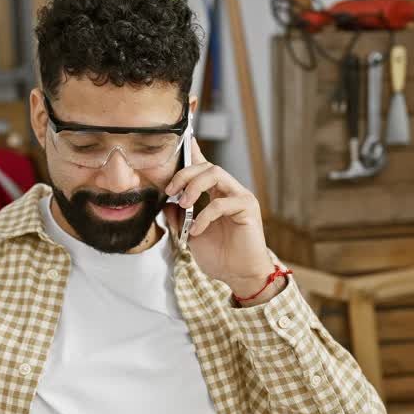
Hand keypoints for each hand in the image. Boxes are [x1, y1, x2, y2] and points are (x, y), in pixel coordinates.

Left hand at [162, 138, 279, 304]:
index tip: (183, 138)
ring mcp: (239, 197)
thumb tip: (165, 203)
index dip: (193, 151)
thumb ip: (178, 217)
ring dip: (194, 186)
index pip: (203, 167)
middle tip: (170, 190)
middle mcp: (229, 190)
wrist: (238, 276)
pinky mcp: (247, 207)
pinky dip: (204, 216)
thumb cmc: (219, 256)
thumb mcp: (190, 235)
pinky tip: (197, 231)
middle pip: (206, 165)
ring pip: (215, 173)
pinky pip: (222, 202)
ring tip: (183, 204)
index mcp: (215, 194)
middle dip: (184, 174)